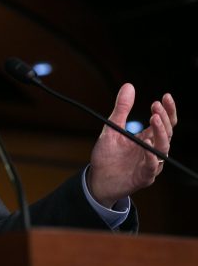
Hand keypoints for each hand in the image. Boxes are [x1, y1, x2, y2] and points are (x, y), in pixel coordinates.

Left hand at [88, 83, 176, 207]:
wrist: (98, 179)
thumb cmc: (107, 155)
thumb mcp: (112, 128)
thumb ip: (121, 109)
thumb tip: (129, 86)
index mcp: (147, 138)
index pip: (163, 122)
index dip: (167, 110)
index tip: (165, 96)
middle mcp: (152, 150)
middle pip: (166, 133)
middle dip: (163, 118)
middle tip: (156, 106)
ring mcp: (150, 163)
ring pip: (163, 148)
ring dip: (160, 133)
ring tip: (154, 119)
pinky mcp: (145, 176)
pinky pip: (152, 166)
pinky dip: (151, 156)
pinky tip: (148, 145)